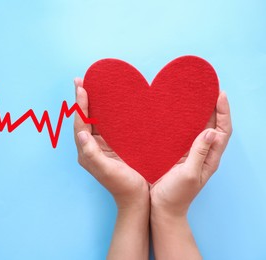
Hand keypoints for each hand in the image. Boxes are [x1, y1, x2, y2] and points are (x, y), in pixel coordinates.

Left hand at [73, 78, 149, 259]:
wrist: (137, 199)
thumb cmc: (123, 185)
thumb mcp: (107, 171)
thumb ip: (91, 154)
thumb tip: (81, 133)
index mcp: (86, 153)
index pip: (80, 123)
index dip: (80, 105)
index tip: (81, 87)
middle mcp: (90, 148)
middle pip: (83, 119)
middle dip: (81, 100)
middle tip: (80, 81)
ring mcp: (100, 147)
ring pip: (93, 121)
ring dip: (91, 104)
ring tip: (90, 86)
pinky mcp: (110, 147)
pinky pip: (103, 126)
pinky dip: (103, 113)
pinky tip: (108, 104)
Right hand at [150, 91, 231, 259]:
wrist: (161, 207)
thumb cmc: (176, 195)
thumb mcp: (189, 174)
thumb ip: (200, 153)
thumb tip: (212, 131)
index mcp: (210, 159)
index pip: (223, 131)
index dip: (223, 112)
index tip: (219, 94)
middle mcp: (203, 153)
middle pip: (214, 126)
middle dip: (214, 107)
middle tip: (208, 90)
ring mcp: (190, 153)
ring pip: (199, 128)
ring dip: (199, 113)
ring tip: (194, 96)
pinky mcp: (177, 154)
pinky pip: (184, 135)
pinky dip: (184, 122)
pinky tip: (176, 114)